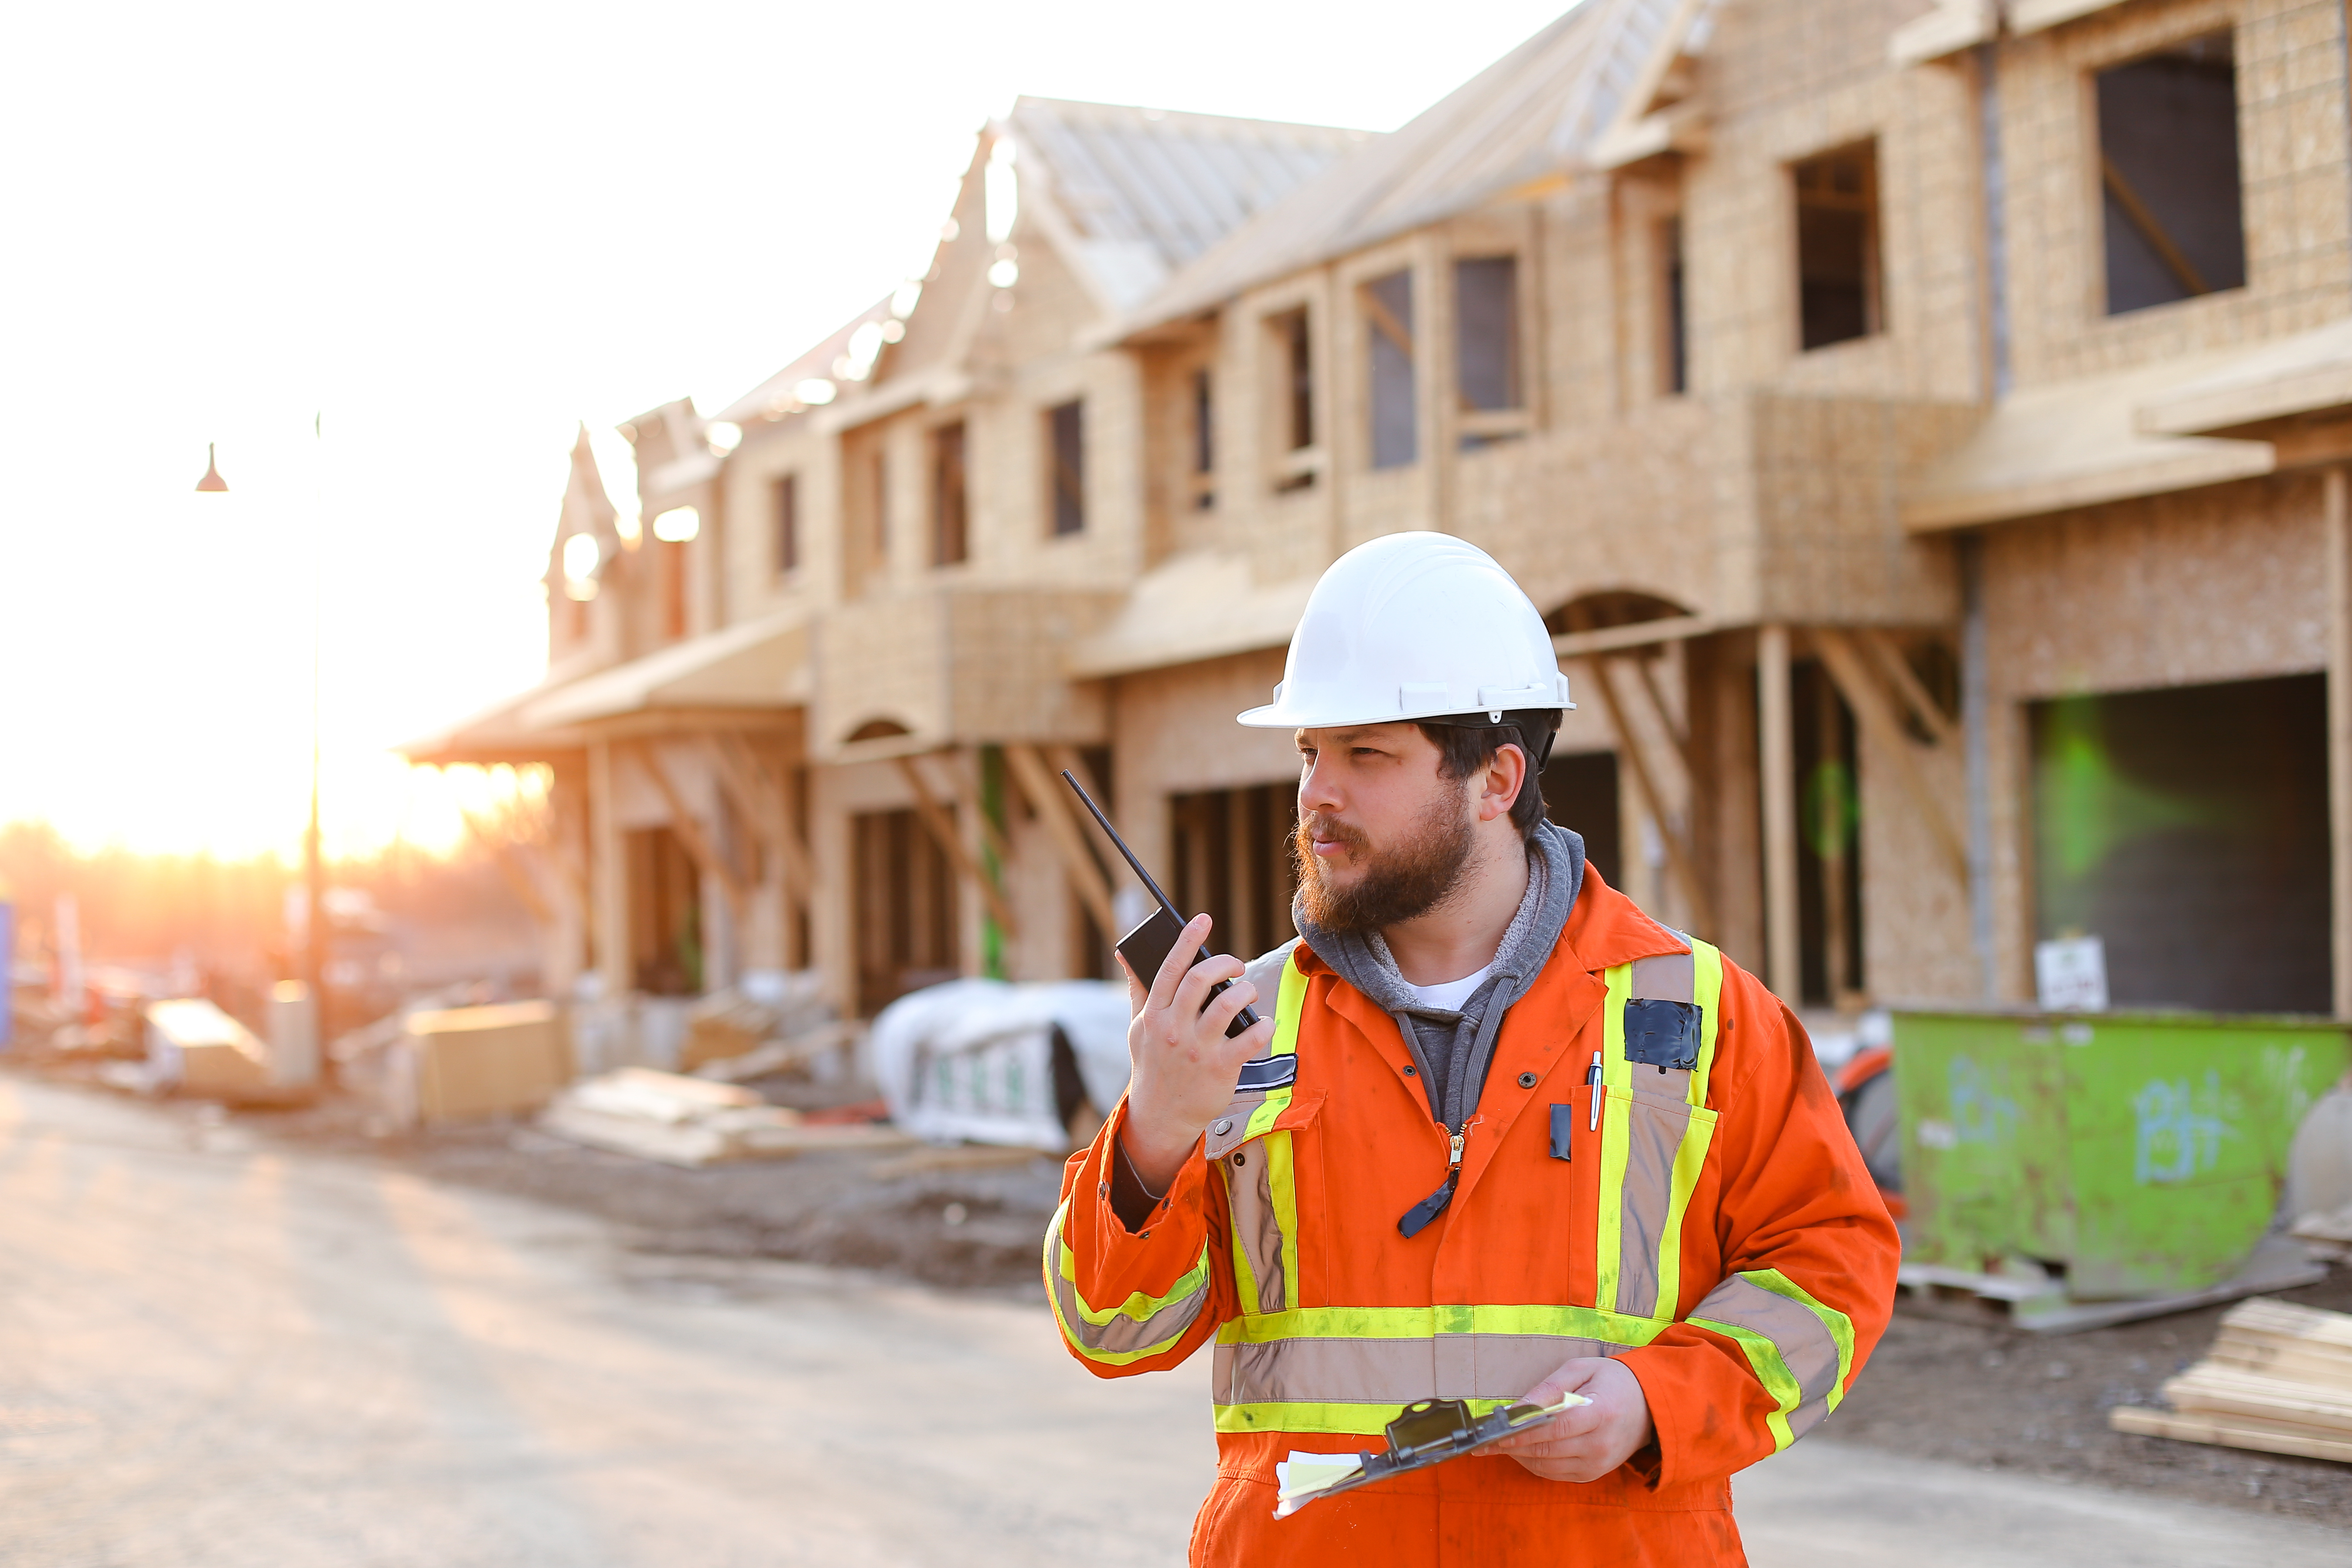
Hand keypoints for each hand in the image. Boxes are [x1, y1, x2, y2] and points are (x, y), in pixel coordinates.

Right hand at [1117, 914, 1274, 1189]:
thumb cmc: (1153, 1066)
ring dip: (1244, 991)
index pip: (1169, 969)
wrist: (1161, 1116)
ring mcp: (1196, 1049)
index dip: (1187, 940)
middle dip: (1223, 963)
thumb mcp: (1137, 1028)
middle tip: (1236, 966)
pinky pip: (1250, 1038)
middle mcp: (1173, 1030)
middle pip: (1198, 981)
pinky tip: (1263, 1024)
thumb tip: (1125, 954)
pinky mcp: (1220, 1068)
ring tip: (1248, 993)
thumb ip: (1137, 990)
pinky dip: (1263, 1026)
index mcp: (1153, 1016)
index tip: (1203, 919)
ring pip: (1227, 1005)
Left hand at [1483, 1357, 1654, 1482]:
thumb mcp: (1581, 1369)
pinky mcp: (1592, 1474)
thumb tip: (1517, 1407)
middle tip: (1484, 1440)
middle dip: (1511, 1446)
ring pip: (1546, 1466)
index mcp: (1599, 1414)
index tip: (1494, 1433)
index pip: (1554, 1429)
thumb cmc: (1612, 1381)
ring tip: (1498, 1443)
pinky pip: (1554, 1474)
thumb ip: (1549, 1387)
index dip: (1521, 1433)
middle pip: (1546, 1450)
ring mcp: (1597, 1464)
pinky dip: (1534, 1463)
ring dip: (1519, 1456)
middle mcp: (1600, 1445)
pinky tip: (1521, 1449)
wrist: (1649, 1407)